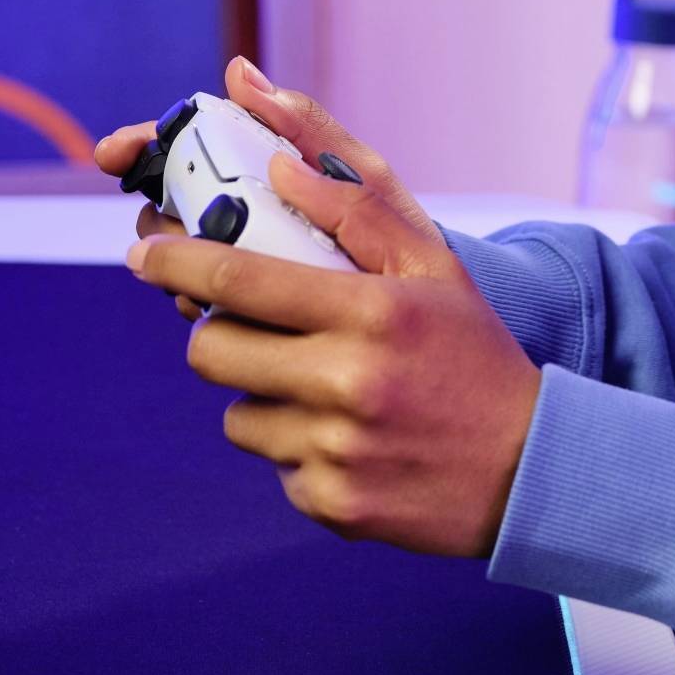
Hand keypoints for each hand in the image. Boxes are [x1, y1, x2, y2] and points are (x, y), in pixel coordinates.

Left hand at [106, 60, 543, 556]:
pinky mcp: (332, 505)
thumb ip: (356, 210)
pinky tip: (351, 439)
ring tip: (326, 389)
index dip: (177, 261)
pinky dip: (298, 449)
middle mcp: (348, 382)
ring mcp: (336, 451)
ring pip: (237, 415)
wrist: (531, 468)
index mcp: (372, 311)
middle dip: (216, 332)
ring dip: (263, 396)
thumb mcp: (433, 267)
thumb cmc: (473, 351)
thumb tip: (278, 169)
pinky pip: (274, 465)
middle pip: (212, 352)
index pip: (241, 279)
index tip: (144, 253)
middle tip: (252, 327)